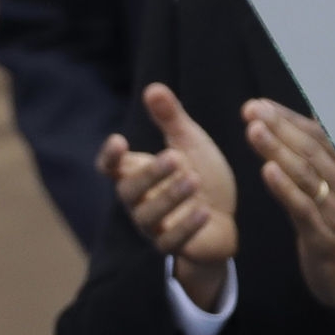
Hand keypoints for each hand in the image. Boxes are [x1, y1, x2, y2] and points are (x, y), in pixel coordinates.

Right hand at [98, 81, 238, 311]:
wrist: (224, 219)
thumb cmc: (200, 177)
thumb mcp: (189, 144)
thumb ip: (170, 119)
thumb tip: (153, 87)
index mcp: (137, 174)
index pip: (110, 168)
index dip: (110, 157)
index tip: (119, 141)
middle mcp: (138, 202)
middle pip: (129, 191)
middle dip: (150, 175)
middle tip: (174, 157)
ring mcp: (153, 226)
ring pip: (148, 216)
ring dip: (169, 197)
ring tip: (193, 180)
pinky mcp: (173, 246)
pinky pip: (171, 241)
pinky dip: (186, 227)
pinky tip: (204, 211)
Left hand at [242, 99, 334, 330]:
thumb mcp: (328, 197)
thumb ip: (314, 166)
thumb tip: (301, 128)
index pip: (318, 138)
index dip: (289, 120)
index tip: (260, 104)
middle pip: (311, 150)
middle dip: (280, 127)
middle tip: (252, 109)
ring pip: (306, 175)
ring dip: (279, 150)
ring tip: (254, 131)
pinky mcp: (326, 238)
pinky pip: (304, 209)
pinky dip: (286, 188)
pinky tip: (267, 171)